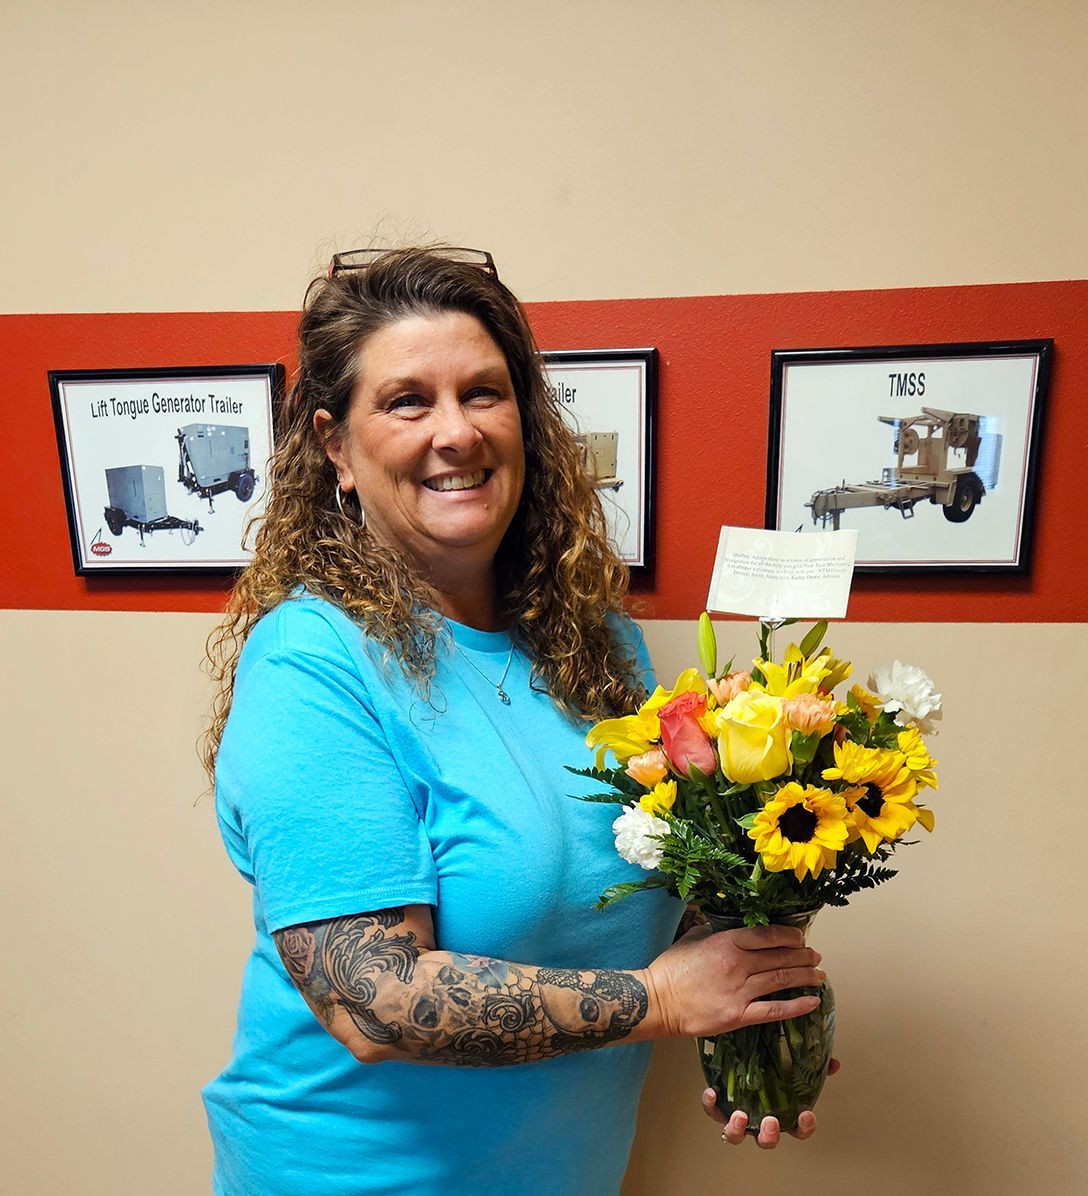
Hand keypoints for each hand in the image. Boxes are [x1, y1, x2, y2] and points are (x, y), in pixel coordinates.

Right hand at [643, 923, 824, 1038]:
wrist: (657, 1001)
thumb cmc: (671, 969)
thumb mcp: (693, 938)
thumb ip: (716, 932)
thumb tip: (732, 928)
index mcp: (725, 942)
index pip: (767, 935)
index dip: (789, 936)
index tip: (800, 937)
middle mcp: (736, 964)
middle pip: (779, 957)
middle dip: (802, 956)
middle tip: (815, 956)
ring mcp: (739, 991)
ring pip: (781, 980)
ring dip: (804, 976)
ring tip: (819, 975)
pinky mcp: (738, 1015)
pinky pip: (774, 1010)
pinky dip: (796, 1006)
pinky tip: (812, 1002)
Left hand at [702, 1058, 840, 1147]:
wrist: (736, 1056)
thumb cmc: (767, 1069)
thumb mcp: (790, 1065)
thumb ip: (811, 1065)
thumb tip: (832, 1062)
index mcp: (781, 1114)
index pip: (797, 1130)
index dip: (803, 1127)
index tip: (806, 1116)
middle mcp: (759, 1120)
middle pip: (766, 1139)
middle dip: (769, 1135)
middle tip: (770, 1122)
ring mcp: (738, 1116)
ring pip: (736, 1134)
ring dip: (738, 1129)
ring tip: (740, 1116)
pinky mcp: (719, 1106)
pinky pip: (713, 1111)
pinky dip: (712, 1105)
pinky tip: (712, 1092)